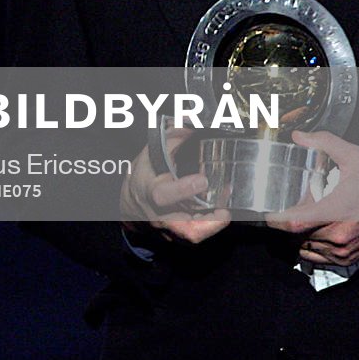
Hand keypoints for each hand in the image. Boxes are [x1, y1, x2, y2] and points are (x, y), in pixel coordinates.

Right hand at [121, 127, 230, 243]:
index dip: (183, 189)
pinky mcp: (181, 236)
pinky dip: (212, 224)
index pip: (163, 195)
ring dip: (215, 224)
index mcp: (150, 192)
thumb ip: (172, 139)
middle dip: (208, 225)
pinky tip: (220, 209)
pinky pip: (199, 234)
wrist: (132, 206)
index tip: (203, 180)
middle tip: (224, 210)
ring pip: (195, 236)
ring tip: (226, 206)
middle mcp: (161, 215)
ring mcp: (172, 230)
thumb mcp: (150, 154)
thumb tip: (192, 122)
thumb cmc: (143, 178)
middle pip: (185, 230)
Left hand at [265, 130, 358, 266]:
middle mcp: (337, 236)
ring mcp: (342, 251)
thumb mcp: (353, 156)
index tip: (268, 211)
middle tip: (295, 208)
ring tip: (311, 217)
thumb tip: (298, 136)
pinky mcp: (347, 259)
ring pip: (305, 248)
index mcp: (335, 212)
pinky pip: (317, 258)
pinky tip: (318, 230)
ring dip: (301, 235)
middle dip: (290, 222)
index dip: (274, 219)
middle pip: (296, 235)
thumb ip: (324, 143)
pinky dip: (312, 246)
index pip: (292, 223)